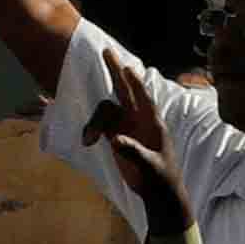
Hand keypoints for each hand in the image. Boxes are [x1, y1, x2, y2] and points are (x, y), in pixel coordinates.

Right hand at [86, 77, 187, 224]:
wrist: (157, 193)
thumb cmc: (160, 178)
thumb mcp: (151, 166)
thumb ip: (134, 151)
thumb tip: (115, 139)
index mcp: (153, 122)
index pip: (144, 98)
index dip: (135, 83)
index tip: (128, 68)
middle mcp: (139, 119)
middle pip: (124, 89)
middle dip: (115, 70)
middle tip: (106, 51)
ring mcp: (125, 125)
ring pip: (105, 110)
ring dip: (93, 123)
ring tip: (87, 141)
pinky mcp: (114, 134)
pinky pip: (98, 123)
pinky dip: (89, 127)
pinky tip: (83, 138)